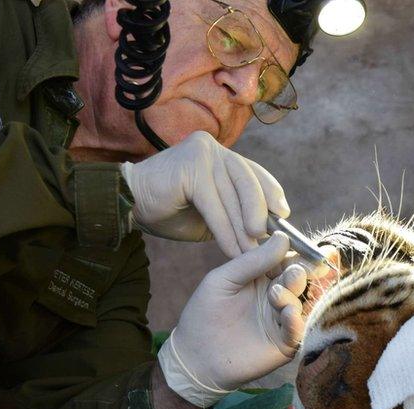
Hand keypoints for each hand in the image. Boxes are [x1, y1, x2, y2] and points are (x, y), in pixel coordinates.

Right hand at [121, 131, 289, 257]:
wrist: (129, 204)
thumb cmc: (170, 211)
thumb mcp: (212, 213)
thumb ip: (236, 214)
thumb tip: (268, 233)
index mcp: (221, 156)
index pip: (254, 173)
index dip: (271, 194)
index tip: (284, 215)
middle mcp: (214, 149)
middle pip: (248, 182)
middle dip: (261, 213)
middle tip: (270, 240)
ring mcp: (203, 153)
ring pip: (233, 196)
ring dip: (244, 229)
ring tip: (252, 253)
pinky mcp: (191, 166)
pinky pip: (215, 204)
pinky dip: (226, 231)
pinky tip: (232, 250)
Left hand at [159, 232, 308, 406]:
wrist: (194, 357)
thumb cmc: (204, 313)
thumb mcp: (223, 279)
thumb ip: (252, 261)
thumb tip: (283, 237)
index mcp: (265, 276)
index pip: (288, 260)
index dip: (300, 253)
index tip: (310, 247)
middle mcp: (279, 296)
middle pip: (300, 280)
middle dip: (302, 273)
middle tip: (298, 270)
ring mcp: (283, 320)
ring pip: (301, 303)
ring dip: (293, 296)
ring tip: (275, 294)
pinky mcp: (285, 344)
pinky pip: (298, 330)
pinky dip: (296, 321)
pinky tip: (287, 313)